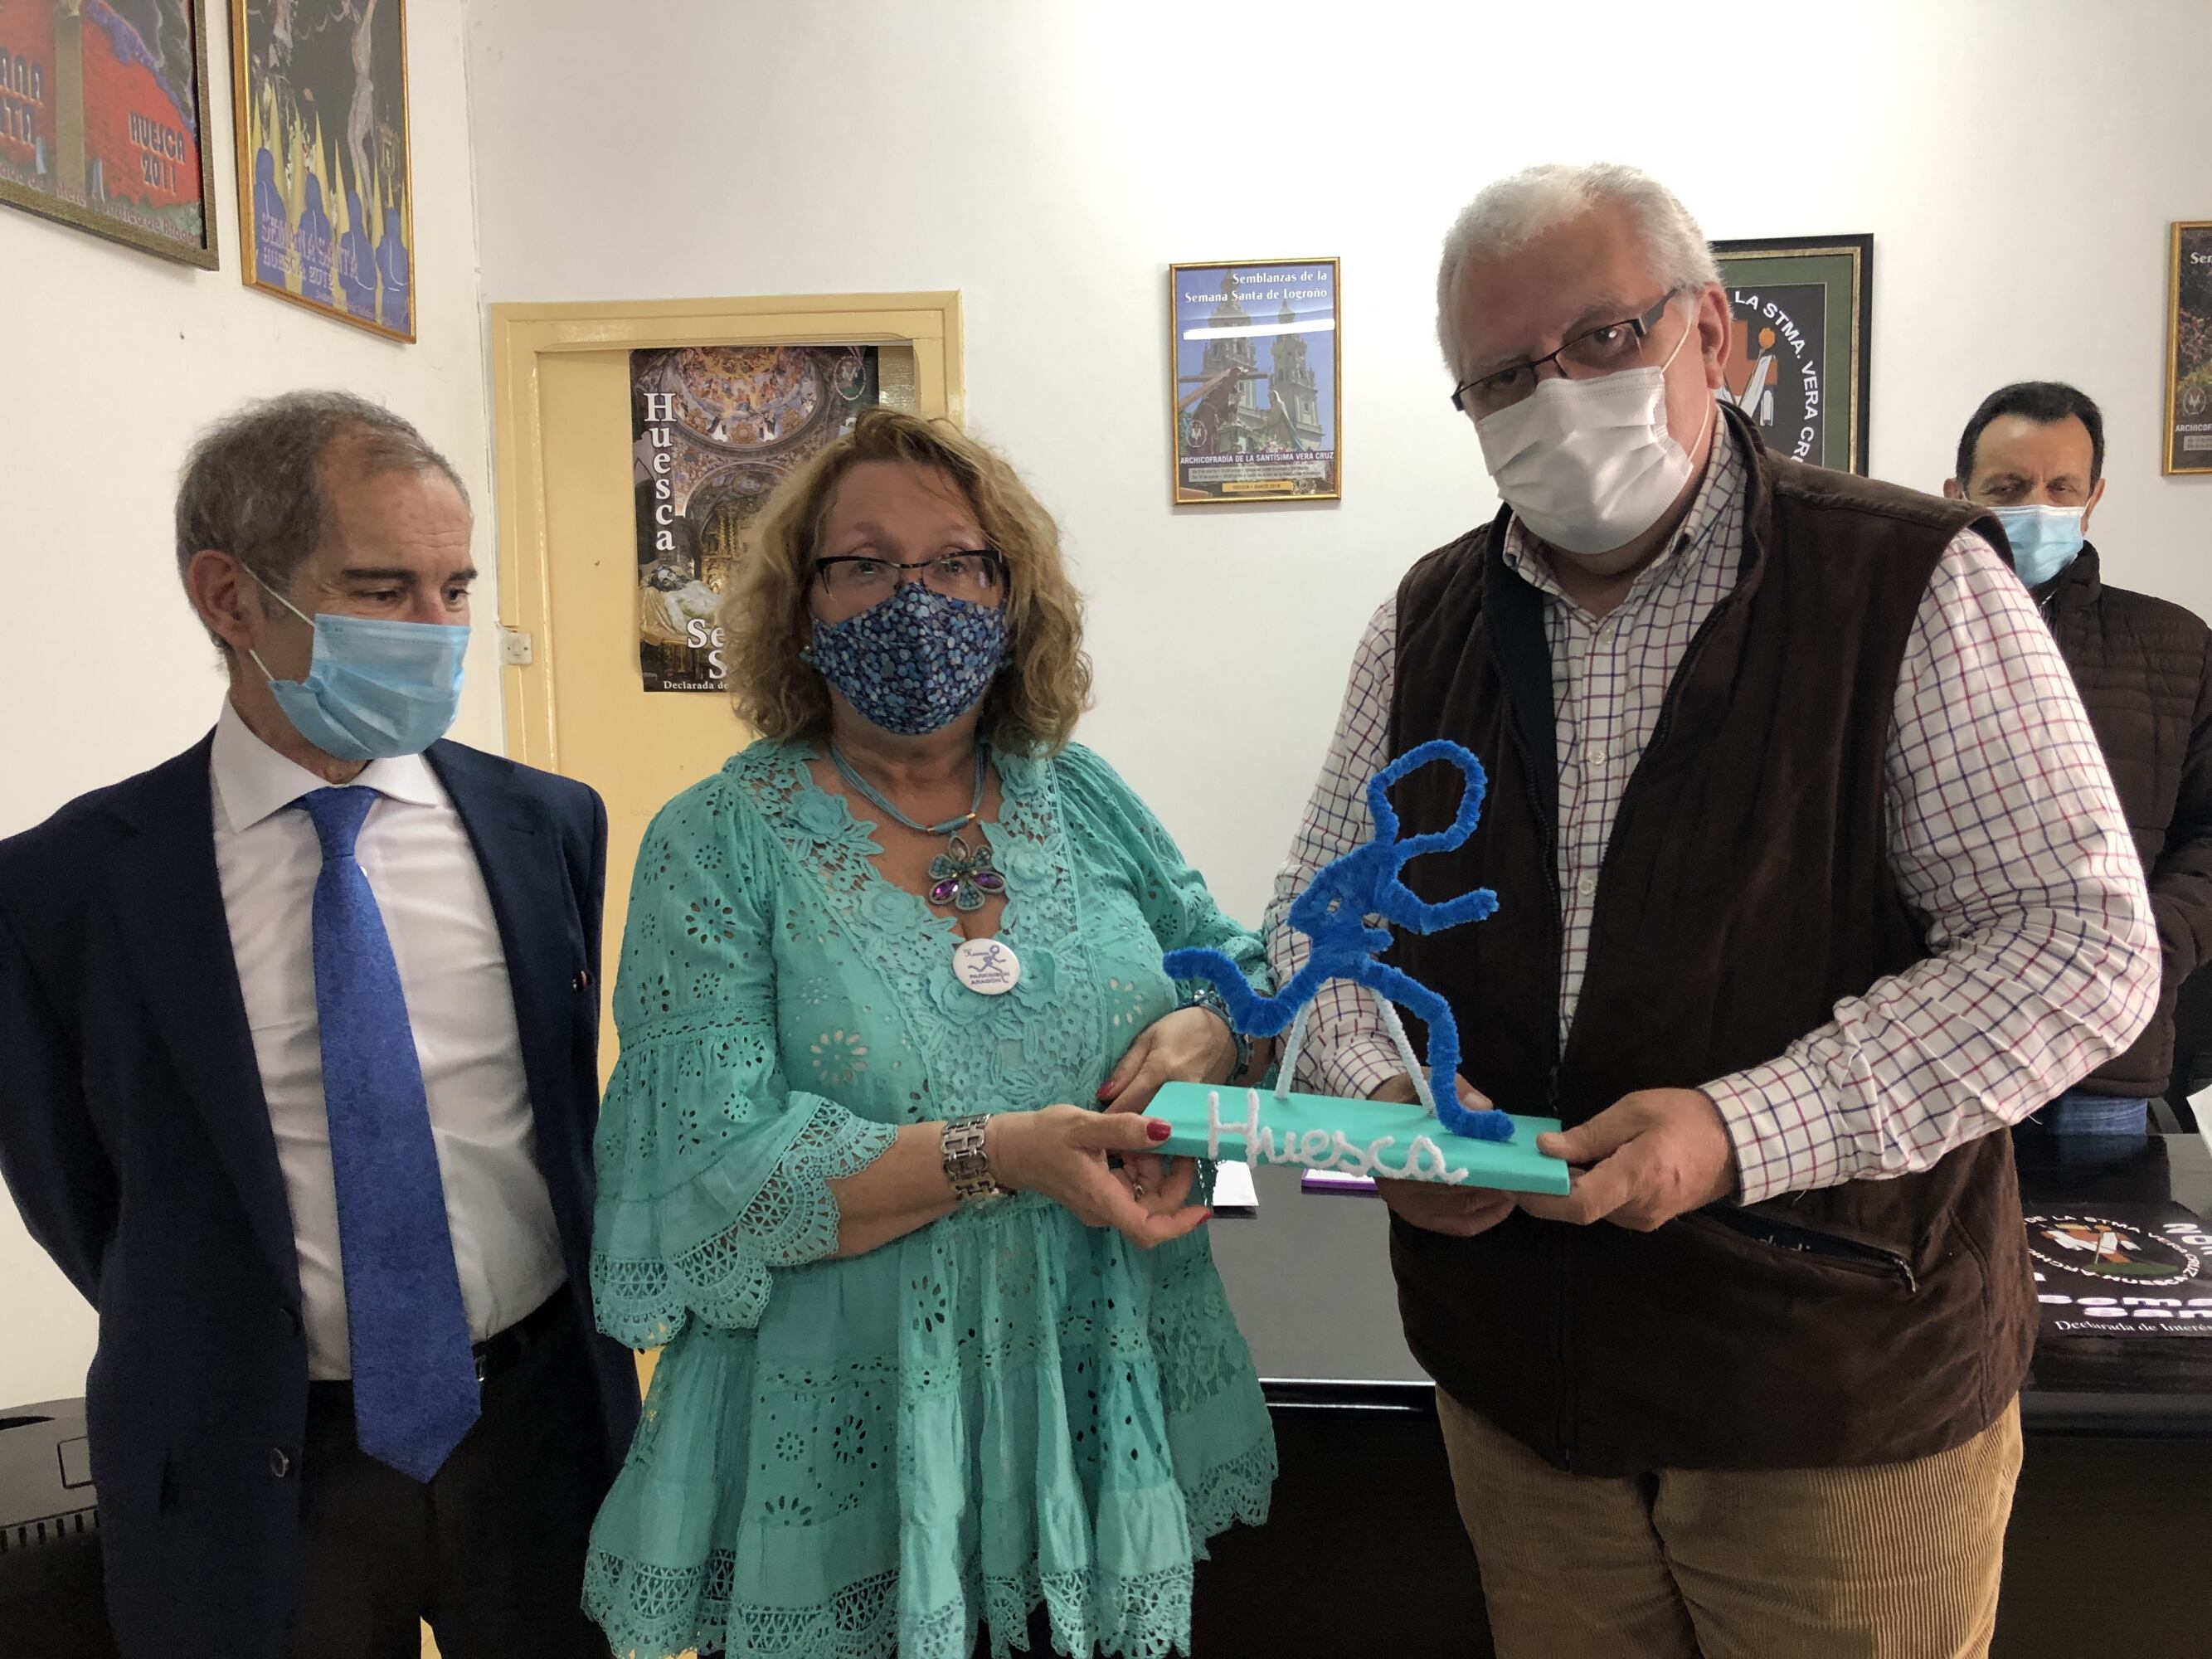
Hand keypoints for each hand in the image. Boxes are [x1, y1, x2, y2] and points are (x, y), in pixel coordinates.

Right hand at [985, 1105, 1209, 1248]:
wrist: (1008, 1148)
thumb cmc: (1041, 1138)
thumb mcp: (1083, 1126)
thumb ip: (1124, 1128)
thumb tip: (1166, 1130)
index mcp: (1103, 1200)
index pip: (1148, 1230)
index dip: (1179, 1224)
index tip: (1203, 1209)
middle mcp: (1105, 1209)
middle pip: (1153, 1210)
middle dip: (1172, 1181)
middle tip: (1180, 1147)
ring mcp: (1101, 1203)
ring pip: (1143, 1194)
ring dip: (1154, 1168)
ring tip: (1147, 1135)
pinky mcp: (1099, 1192)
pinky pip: (1130, 1185)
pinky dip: (1139, 1164)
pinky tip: (1132, 1141)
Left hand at [1097, 1005, 1237, 1199]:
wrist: (1229, 1031)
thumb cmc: (1183, 1028)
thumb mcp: (1148, 1038)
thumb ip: (1126, 1069)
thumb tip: (1104, 1095)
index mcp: (1159, 1070)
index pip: (1128, 1104)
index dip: (1109, 1120)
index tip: (1094, 1135)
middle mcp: (1176, 1092)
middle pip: (1145, 1121)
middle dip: (1126, 1135)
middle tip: (1107, 1146)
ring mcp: (1192, 1104)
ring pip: (1162, 1128)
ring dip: (1145, 1139)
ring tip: (1128, 1146)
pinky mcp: (1203, 1111)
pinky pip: (1178, 1126)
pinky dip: (1164, 1134)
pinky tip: (1153, 1139)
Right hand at [1370, 1072, 1517, 1237]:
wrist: (1381, 1110)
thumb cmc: (1407, 1097)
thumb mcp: (1429, 1084)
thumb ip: (1457, 1092)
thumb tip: (1483, 1108)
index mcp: (1397, 1151)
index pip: (1444, 1165)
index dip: (1479, 1166)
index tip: (1507, 1161)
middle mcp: (1398, 1185)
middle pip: (1456, 1193)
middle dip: (1493, 1186)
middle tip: (1523, 1176)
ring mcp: (1407, 1206)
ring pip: (1461, 1212)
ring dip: (1492, 1203)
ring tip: (1519, 1186)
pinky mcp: (1419, 1216)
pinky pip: (1458, 1225)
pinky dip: (1484, 1218)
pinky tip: (1504, 1205)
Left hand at [1516, 1088, 1737, 1231]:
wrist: (1738, 1142)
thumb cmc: (1686, 1117)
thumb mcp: (1634, 1111)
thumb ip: (1589, 1135)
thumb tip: (1545, 1148)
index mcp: (1636, 1179)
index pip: (1579, 1205)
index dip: (1541, 1196)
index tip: (1516, 1178)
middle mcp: (1639, 1209)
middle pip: (1579, 1209)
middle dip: (1547, 1188)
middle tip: (1523, 1162)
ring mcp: (1645, 1218)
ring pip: (1592, 1209)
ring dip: (1568, 1188)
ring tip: (1550, 1158)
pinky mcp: (1649, 1217)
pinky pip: (1608, 1207)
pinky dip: (1589, 1189)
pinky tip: (1582, 1166)